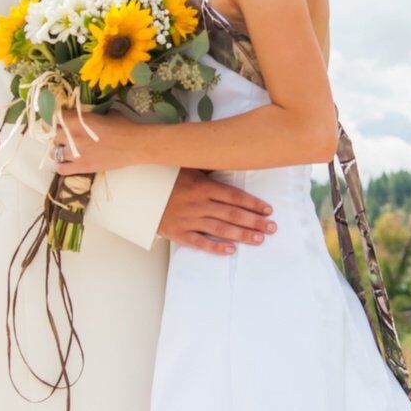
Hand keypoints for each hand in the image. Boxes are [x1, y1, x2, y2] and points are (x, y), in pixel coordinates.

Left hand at [49, 108, 130, 174]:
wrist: (133, 145)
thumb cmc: (123, 126)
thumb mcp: (107, 113)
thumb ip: (93, 114)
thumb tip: (92, 114)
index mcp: (76, 119)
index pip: (56, 117)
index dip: (60, 119)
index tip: (64, 120)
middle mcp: (70, 135)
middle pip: (53, 135)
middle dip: (59, 135)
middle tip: (67, 136)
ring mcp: (74, 153)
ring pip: (54, 152)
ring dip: (59, 150)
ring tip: (67, 151)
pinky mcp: (80, 167)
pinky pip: (61, 169)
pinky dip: (61, 167)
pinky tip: (68, 164)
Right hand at [156, 168, 276, 255]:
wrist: (138, 193)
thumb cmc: (166, 178)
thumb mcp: (188, 168)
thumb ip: (209, 169)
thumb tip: (231, 159)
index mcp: (203, 186)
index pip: (234, 196)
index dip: (253, 203)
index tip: (268, 210)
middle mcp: (198, 203)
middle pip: (232, 214)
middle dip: (254, 222)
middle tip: (272, 228)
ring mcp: (189, 219)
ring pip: (220, 229)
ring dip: (242, 235)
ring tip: (259, 239)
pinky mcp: (178, 233)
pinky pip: (200, 242)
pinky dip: (215, 247)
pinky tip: (231, 250)